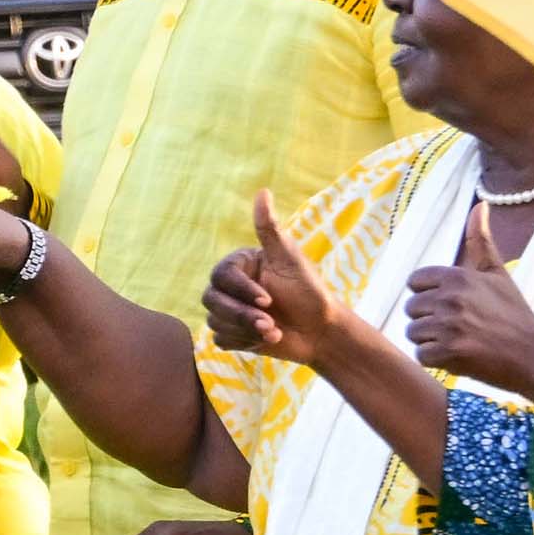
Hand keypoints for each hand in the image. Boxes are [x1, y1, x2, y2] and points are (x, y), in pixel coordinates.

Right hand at [204, 189, 353, 367]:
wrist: (321, 331)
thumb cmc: (309, 292)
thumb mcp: (290, 259)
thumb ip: (270, 229)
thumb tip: (262, 191)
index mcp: (240, 266)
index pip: (222, 276)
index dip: (242, 290)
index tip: (268, 300)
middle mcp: (230, 288)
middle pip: (212, 300)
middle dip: (242, 315)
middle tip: (270, 323)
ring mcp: (229, 312)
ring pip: (215, 321)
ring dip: (246, 330)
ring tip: (274, 331)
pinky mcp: (232, 334)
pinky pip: (221, 340)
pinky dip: (244, 342)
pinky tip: (266, 339)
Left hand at [405, 203, 533, 396]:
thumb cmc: (514, 314)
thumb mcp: (498, 274)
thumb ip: (481, 241)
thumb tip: (480, 204)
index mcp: (458, 276)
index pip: (415, 282)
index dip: (429, 295)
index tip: (451, 304)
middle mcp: (450, 298)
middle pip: (411, 308)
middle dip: (429, 319)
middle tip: (459, 325)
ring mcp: (448, 326)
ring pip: (413, 332)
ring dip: (432, 340)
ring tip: (460, 340)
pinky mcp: (447, 353)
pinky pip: (421, 355)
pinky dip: (437, 359)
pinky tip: (459, 355)